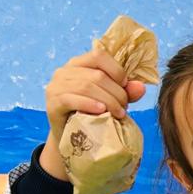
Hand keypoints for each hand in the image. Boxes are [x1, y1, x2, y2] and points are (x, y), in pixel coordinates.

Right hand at [42, 48, 147, 181]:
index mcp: (79, 64)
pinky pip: (71, 99)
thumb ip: (126, 91)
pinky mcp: (52, 102)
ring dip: (108, 101)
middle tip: (123, 109)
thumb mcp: (112, 99)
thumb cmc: (93, 114)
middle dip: (116, 93)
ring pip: (86, 86)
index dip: (116, 70)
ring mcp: (56, 86)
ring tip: (117, 114)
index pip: (99, 55)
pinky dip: (89, 104)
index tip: (125, 87)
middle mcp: (64, 71)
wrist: (73, 138)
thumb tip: (141, 87)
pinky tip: (101, 111)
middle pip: (97, 75)